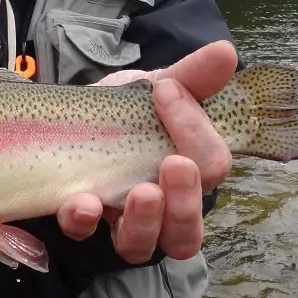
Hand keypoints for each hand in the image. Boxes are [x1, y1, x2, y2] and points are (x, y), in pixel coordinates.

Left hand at [56, 41, 237, 263]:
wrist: (72, 113)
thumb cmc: (126, 109)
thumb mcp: (156, 87)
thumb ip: (190, 75)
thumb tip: (225, 52)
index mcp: (189, 172)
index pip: (211, 166)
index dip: (197, 132)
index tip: (166, 91)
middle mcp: (160, 207)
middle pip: (187, 231)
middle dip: (184, 200)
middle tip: (172, 164)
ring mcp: (119, 218)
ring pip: (142, 246)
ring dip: (143, 222)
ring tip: (139, 193)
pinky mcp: (80, 219)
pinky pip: (83, 233)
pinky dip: (83, 221)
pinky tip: (80, 201)